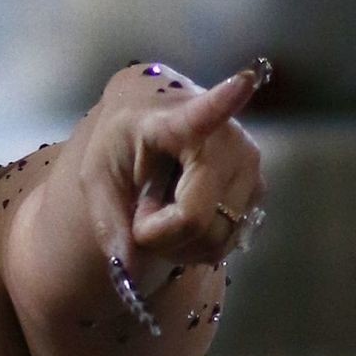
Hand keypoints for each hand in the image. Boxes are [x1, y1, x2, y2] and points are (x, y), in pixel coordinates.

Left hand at [88, 58, 268, 309]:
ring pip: (214, 238)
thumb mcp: (97, 179)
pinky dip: (199, 244)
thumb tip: (130, 275)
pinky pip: (227, 241)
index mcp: (175, 121)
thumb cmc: (121, 146)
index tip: (245, 80)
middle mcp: (225, 139)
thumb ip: (109, 224)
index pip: (203, 112)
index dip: (225, 99)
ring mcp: (249, 164)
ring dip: (180, 242)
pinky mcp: (259, 188)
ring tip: (166, 207)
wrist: (153, 125)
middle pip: (195, 220)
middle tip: (145, 208)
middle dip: (160, 233)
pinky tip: (186, 217)